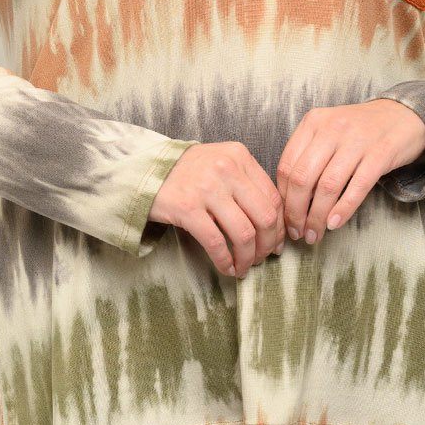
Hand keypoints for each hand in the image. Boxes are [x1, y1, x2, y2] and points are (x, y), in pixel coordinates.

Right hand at [148, 141, 285, 277]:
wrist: (145, 170)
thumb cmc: (189, 172)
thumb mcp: (221, 163)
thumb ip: (246, 183)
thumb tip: (274, 225)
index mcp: (239, 156)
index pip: (273, 197)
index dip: (279, 226)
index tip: (277, 243)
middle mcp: (226, 168)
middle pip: (265, 216)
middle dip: (268, 245)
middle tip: (263, 258)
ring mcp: (207, 188)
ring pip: (243, 233)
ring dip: (248, 258)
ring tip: (244, 267)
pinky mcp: (187, 208)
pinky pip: (216, 242)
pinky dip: (225, 261)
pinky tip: (227, 268)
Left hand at [276, 99, 424, 244]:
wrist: (404, 115)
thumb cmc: (360, 130)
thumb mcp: (328, 132)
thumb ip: (309, 156)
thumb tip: (291, 200)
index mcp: (313, 121)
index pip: (286, 165)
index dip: (283, 198)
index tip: (284, 218)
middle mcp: (332, 128)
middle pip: (303, 178)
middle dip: (296, 212)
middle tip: (297, 232)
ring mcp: (357, 140)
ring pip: (328, 186)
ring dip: (317, 216)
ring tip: (314, 234)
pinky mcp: (380, 154)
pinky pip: (357, 187)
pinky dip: (343, 209)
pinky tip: (334, 224)